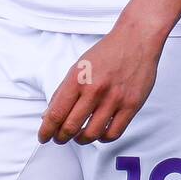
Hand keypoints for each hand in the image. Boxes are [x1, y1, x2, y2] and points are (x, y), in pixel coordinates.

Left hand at [38, 24, 163, 145]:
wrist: (136, 40)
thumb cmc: (107, 52)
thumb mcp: (78, 67)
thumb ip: (63, 91)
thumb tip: (48, 115)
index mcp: (78, 78)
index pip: (56, 113)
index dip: (47, 130)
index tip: (44, 137)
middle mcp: (95, 90)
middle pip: (71, 127)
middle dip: (61, 138)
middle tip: (60, 138)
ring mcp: (114, 99)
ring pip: (92, 134)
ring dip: (81, 140)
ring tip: (79, 137)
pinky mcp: (131, 105)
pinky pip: (113, 133)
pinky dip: (102, 138)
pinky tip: (99, 133)